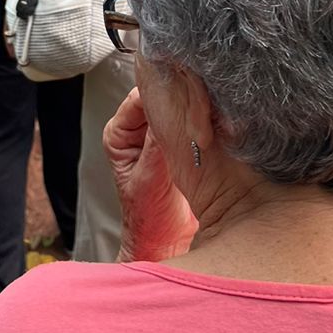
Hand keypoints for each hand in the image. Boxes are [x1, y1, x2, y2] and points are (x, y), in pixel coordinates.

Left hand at [104, 88, 197, 262]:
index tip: (182, 94)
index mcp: (119, 135)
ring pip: (177, 108)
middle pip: (158, 98)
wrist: (164, 240)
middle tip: (201, 100)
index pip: (138, 99)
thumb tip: (168, 110)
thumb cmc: (147, 216)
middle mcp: (137, 130)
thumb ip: (156, 145)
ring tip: (208, 112)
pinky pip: (190, 122)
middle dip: (179, 98)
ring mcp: (159, 135)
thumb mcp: (149, 179)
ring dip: (192, 109)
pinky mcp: (180, 142)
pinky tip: (213, 123)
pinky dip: (201, 121)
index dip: (160, 92)